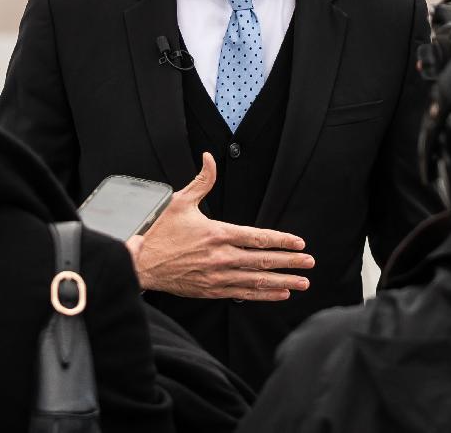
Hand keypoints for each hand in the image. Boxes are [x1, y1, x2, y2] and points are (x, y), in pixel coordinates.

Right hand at [125, 153, 314, 301]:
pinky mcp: (211, 290)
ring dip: (282, 282)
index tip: (299, 244)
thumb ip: (202, 181)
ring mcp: (217, 276)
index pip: (257, 237)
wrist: (141, 264)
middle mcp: (221, 257)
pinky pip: (243, 294)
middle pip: (263, 260)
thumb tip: (209, 157)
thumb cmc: (159, 232)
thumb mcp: (180, 202)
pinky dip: (263, 294)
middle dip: (290, 263)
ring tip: (302, 283)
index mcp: (217, 233)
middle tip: (310, 264)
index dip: (281, 241)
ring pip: (257, 280)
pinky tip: (279, 294)